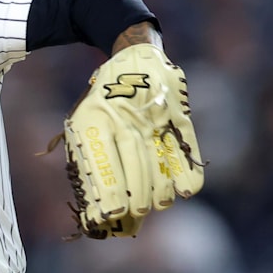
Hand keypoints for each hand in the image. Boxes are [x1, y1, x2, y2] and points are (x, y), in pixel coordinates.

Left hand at [60, 43, 205, 238]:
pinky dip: (189, 167)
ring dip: (161, 184)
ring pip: (159, 153)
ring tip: (159, 204)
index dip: (107, 190)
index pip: (101, 159)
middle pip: (133, 158)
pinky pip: (185, 141)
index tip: (110, 214)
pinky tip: (188, 189)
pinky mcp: (177, 109)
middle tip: (137, 212)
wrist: (132, 57)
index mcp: (93, 118)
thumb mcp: (84, 123)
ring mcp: (152, 110)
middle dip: (136, 191)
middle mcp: (123, 113)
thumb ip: (89, 162)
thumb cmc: (102, 104)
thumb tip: (96, 212)